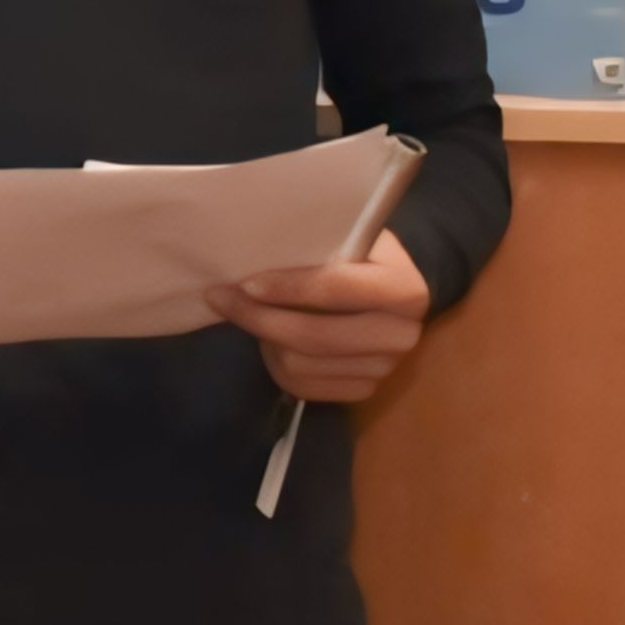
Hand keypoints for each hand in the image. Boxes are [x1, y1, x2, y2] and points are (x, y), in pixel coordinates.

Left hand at [208, 232, 430, 402]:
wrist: (380, 287)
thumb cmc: (350, 254)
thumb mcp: (341, 235)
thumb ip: (311, 242)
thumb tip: (252, 248)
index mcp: (404, 288)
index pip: (339, 289)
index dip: (289, 287)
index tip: (247, 283)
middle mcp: (402, 334)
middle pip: (316, 336)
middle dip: (259, 317)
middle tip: (220, 297)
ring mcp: (386, 368)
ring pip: (301, 364)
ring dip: (264, 338)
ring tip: (250, 313)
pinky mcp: (364, 390)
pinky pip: (302, 386)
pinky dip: (274, 364)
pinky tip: (270, 340)